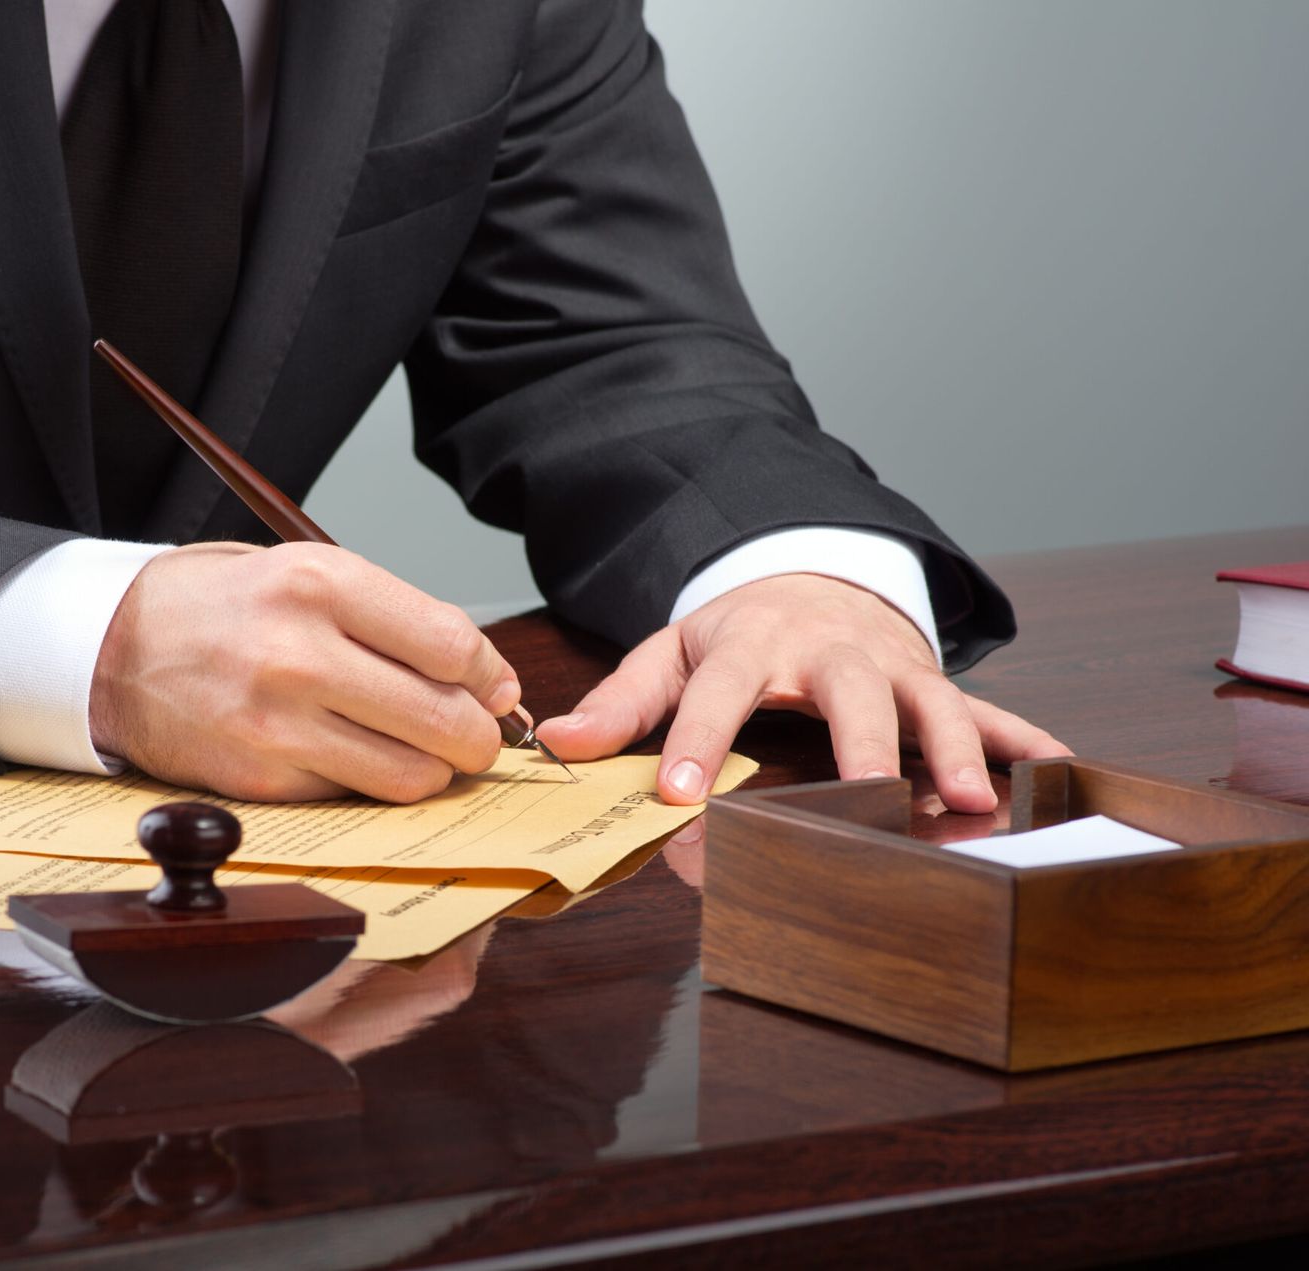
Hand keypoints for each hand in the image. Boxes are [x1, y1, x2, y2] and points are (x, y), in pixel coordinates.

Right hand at [90, 541, 520, 801]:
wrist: (113, 648)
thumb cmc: (225, 607)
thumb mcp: (306, 573)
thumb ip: (395, 619)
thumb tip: (487, 680)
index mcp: (319, 583)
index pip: (452, 645)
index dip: (490, 676)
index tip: (493, 688)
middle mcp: (299, 653)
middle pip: (444, 719)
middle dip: (477, 737)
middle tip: (475, 736)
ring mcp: (277, 723)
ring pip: (409, 773)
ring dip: (433, 771)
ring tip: (422, 751)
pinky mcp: (259, 777)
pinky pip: (354, 795)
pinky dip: (370, 783)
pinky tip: (354, 756)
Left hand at [536, 574, 1069, 812]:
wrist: (811, 577)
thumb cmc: (736, 632)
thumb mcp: (670, 654)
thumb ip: (621, 701)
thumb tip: (557, 739)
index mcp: (750, 644)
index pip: (718, 692)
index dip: (698, 741)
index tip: (681, 795)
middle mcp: (829, 652)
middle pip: (850, 693)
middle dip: (861, 743)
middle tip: (866, 793)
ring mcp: (890, 666)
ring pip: (929, 703)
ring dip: (954, 749)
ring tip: (968, 800)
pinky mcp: (932, 681)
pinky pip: (987, 709)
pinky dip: (1022, 738)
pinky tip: (1056, 768)